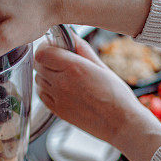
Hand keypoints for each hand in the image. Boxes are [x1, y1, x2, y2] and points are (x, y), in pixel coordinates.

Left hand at [35, 36, 160, 160]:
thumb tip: (72, 37)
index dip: (46, 47)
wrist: (121, 124)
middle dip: (46, 59)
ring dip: (46, 75)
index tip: (53, 46)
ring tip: (62, 76)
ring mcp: (58, 99)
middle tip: (59, 60)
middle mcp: (62, 83)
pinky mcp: (58, 112)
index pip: (42, 52)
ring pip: (39, 80)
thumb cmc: (118, 97)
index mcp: (74, 68)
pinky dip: (46, 90)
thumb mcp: (102, 67)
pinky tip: (61, 89)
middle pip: (38, 65)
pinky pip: (42, 96)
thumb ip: (83, 50)